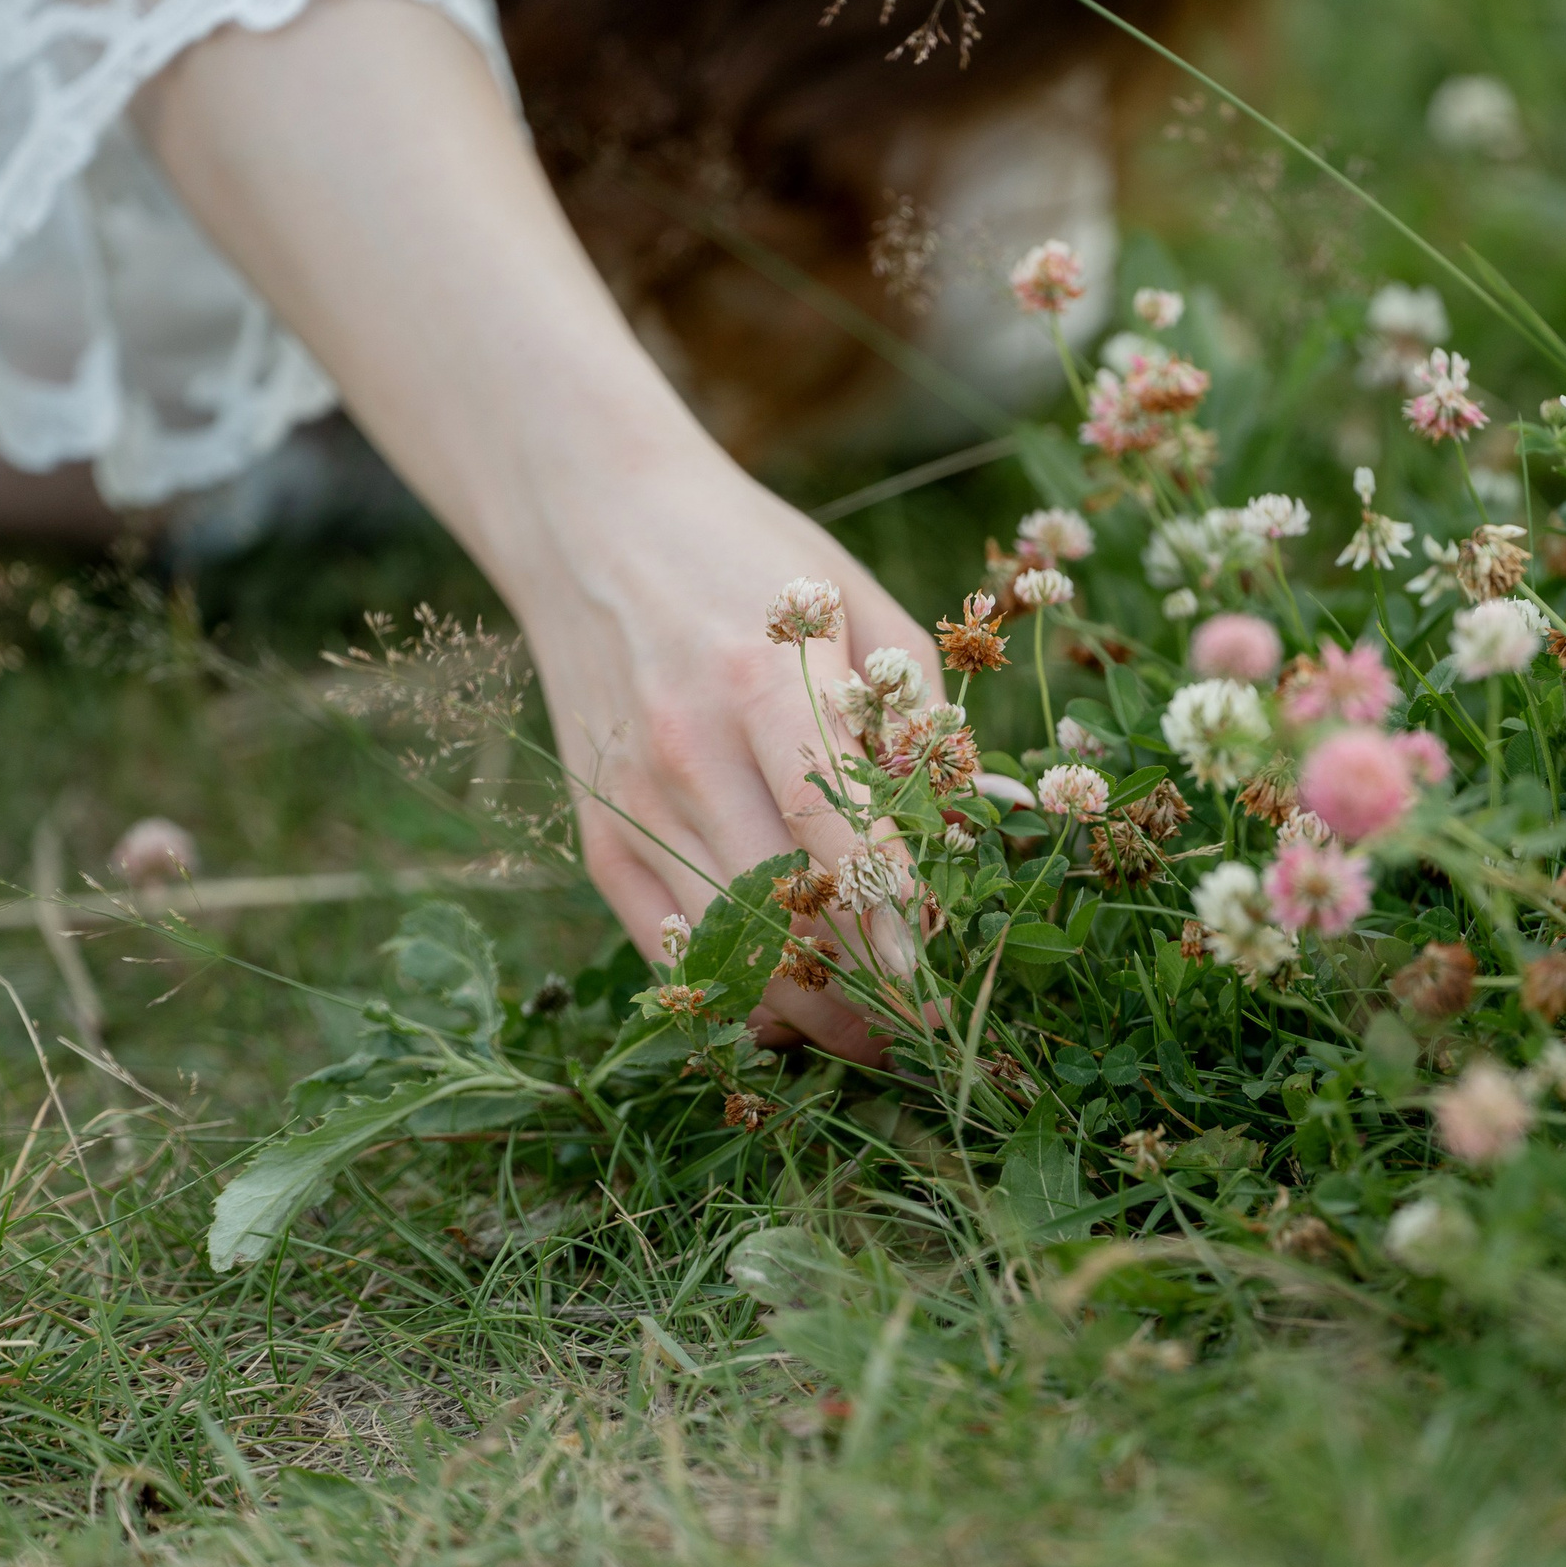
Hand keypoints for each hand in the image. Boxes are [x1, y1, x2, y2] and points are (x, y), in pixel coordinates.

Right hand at [531, 453, 942, 1060]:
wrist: (591, 527)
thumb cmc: (748, 559)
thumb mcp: (851, 599)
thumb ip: (916, 710)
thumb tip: (974, 816)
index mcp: (758, 674)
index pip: (824, 812)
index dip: (878, 902)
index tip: (930, 970)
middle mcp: (684, 745)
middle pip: (774, 898)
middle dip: (853, 982)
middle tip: (920, 1029)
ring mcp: (632, 796)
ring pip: (721, 940)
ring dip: (800, 1007)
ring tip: (869, 1039)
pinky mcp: (598, 832)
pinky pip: (667, 942)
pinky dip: (729, 990)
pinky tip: (790, 1012)